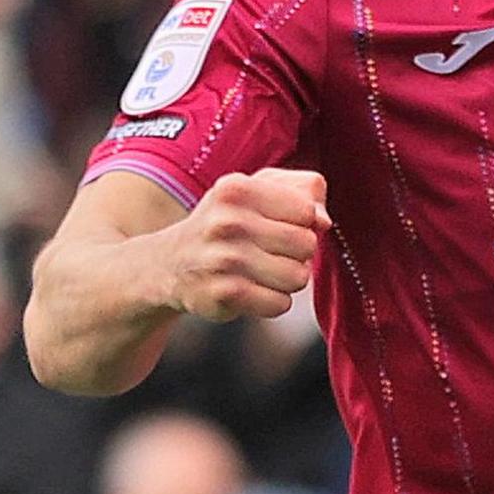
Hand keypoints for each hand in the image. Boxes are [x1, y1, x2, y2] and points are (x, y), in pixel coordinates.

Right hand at [161, 168, 332, 322]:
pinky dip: (273, 302)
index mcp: (236, 189)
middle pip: (307, 245)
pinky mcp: (223, 294)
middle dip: (298, 253)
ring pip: (298, 277)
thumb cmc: (229, 222)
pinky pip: (280, 304)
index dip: (303, 223)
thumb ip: (304, 191)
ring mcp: (222, 259)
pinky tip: (251, 291)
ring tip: (262, 271)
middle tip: (271, 252)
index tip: (280, 225)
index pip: (307, 212)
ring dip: (287, 280)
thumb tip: (324, 222)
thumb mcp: (259, 190)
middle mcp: (226, 222)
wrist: (169, 265)